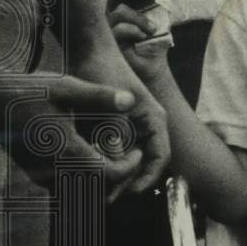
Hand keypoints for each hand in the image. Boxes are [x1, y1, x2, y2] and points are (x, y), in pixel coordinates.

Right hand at [0, 70, 144, 198]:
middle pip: (100, 189)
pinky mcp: (36, 175)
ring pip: (84, 192)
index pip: (110, 174)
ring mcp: (43, 176)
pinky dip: (85, 179)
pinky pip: (68, 187)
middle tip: (131, 156)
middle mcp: (54, 170)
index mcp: (66, 151)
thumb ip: (100, 96)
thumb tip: (130, 100)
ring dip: (103, 180)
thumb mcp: (66, 88)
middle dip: (120, 176)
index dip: (130, 167)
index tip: (138, 151)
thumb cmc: (28, 91)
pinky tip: (91, 156)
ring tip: (114, 156)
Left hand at [73, 38, 169, 199]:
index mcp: (154, 120)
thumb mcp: (108, 109)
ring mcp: (131, 124)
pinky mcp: (115, 124)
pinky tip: (87, 170)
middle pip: (142, 161)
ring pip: (126, 157)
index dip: (147, 178)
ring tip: (94, 188)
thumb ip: (115, 139)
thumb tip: (116, 169)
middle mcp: (146, 125)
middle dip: (126, 180)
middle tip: (105, 197)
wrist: (88, 48)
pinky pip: (113, 148)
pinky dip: (102, 160)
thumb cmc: (103, 72)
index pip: (160, 157)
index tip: (128, 192)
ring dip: (112, 172)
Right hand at [106, 0, 170, 84]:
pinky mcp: (110, 41)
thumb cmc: (155, 39)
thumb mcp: (160, 17)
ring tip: (153, 28)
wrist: (154, 63)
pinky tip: (143, 36)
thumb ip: (158, 2)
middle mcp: (113, 12)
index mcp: (125, 4)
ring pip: (119, 12)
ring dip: (139, 17)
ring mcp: (109, 26)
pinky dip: (134, 31)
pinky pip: (118, 30)